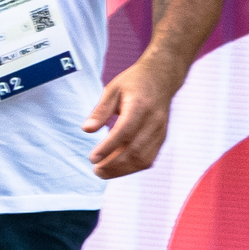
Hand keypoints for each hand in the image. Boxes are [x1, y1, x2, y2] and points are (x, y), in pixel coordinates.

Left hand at [83, 55, 177, 179]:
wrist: (162, 78)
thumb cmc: (134, 82)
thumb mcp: (113, 89)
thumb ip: (100, 110)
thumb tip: (86, 129)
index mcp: (140, 105)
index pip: (124, 131)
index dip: (108, 147)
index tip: (92, 158)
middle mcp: (153, 121)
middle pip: (135, 150)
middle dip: (114, 165)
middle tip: (96, 170)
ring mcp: (160, 131)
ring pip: (143, 159)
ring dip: (122, 170)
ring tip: (103, 172)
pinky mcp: (162, 138)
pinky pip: (149, 159)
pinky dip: (132, 167)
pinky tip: (117, 168)